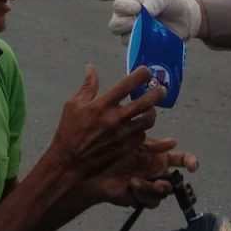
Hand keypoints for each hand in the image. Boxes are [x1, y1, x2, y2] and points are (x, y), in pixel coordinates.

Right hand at [49, 65, 164, 176]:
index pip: (128, 84)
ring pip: (148, 120)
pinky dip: (142, 129)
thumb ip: (88, 86)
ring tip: (149, 108)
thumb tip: (91, 68)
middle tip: (161, 89)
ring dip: (151, 112)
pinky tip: (137, 126)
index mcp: (102, 105)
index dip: (142, 74)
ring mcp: (122, 134)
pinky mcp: (126, 148)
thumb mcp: (73, 105)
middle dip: (157, 92)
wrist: (69, 162)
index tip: (146, 72)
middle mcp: (115, 119)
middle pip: (146, 102)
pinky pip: (142, 135)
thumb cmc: (69, 131)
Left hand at [87, 137, 198, 207]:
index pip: (181, 159)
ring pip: (163, 192)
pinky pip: (151, 201)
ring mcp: (150, 186)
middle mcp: (157, 172)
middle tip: (160, 181)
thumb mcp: (134, 141)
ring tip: (136, 182)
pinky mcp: (140, 199)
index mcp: (158, 156)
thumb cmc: (111, 151)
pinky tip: (131, 185)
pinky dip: (142, 194)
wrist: (92, 169)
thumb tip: (173, 142)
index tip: (194, 166)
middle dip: (173, 184)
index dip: (191, 161)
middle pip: (176, 181)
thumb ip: (154, 144)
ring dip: (152, 188)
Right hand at [109, 0, 201, 42]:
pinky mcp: (142, 47)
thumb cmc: (169, 3)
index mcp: (129, 3)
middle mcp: (127, 20)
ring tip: (149, 33)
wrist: (183, 18)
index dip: (124, 8)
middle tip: (137, 23)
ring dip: (135, 37)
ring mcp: (133, 35)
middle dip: (124, 25)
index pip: (118, 6)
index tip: (137, 9)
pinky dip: (144, 47)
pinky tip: (153, 43)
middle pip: (114, 25)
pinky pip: (137, 51)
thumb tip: (144, 10)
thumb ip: (154, 1)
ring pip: (124, 40)